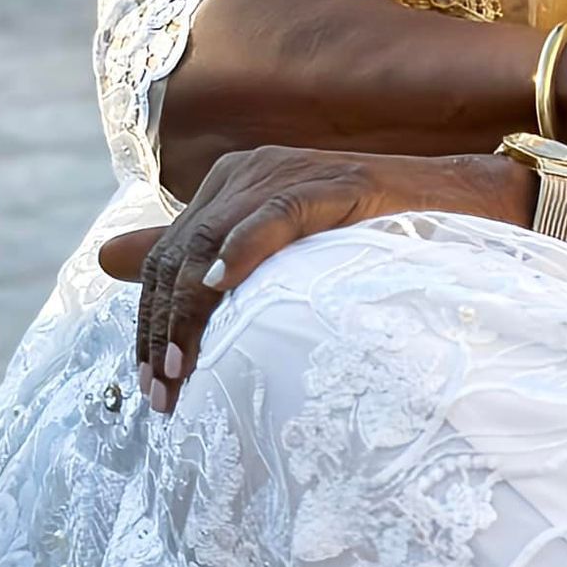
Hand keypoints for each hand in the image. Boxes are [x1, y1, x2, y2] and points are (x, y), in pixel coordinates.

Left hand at [97, 146, 499, 412]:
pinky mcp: (331, 183)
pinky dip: (241, 249)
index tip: (153, 392)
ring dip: (190, 311)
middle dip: (163, 330)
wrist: (462, 206)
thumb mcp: (276, 251)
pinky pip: (272, 214)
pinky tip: (220, 286)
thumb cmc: (374, 235)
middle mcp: (250, 169)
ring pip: (213, 240)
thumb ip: (196, 254)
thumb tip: (104, 258)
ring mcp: (290, 171)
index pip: (168, 257)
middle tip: (164, 397)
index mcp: (231, 183)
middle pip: (180, 254)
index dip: (151, 324)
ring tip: (183, 370)